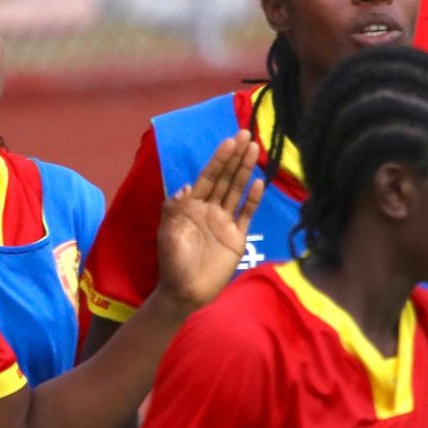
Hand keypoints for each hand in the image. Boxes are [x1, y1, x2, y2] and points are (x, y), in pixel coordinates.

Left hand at [153, 133, 263, 311]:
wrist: (186, 293)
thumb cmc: (173, 263)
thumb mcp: (168, 234)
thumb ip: (174, 210)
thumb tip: (186, 187)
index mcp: (191, 206)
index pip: (208, 177)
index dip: (218, 159)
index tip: (229, 141)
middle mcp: (210, 209)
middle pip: (225, 178)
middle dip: (235, 157)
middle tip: (246, 134)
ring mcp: (225, 222)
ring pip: (237, 191)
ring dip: (245, 170)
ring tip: (255, 149)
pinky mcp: (237, 237)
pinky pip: (246, 214)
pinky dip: (252, 199)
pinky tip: (259, 182)